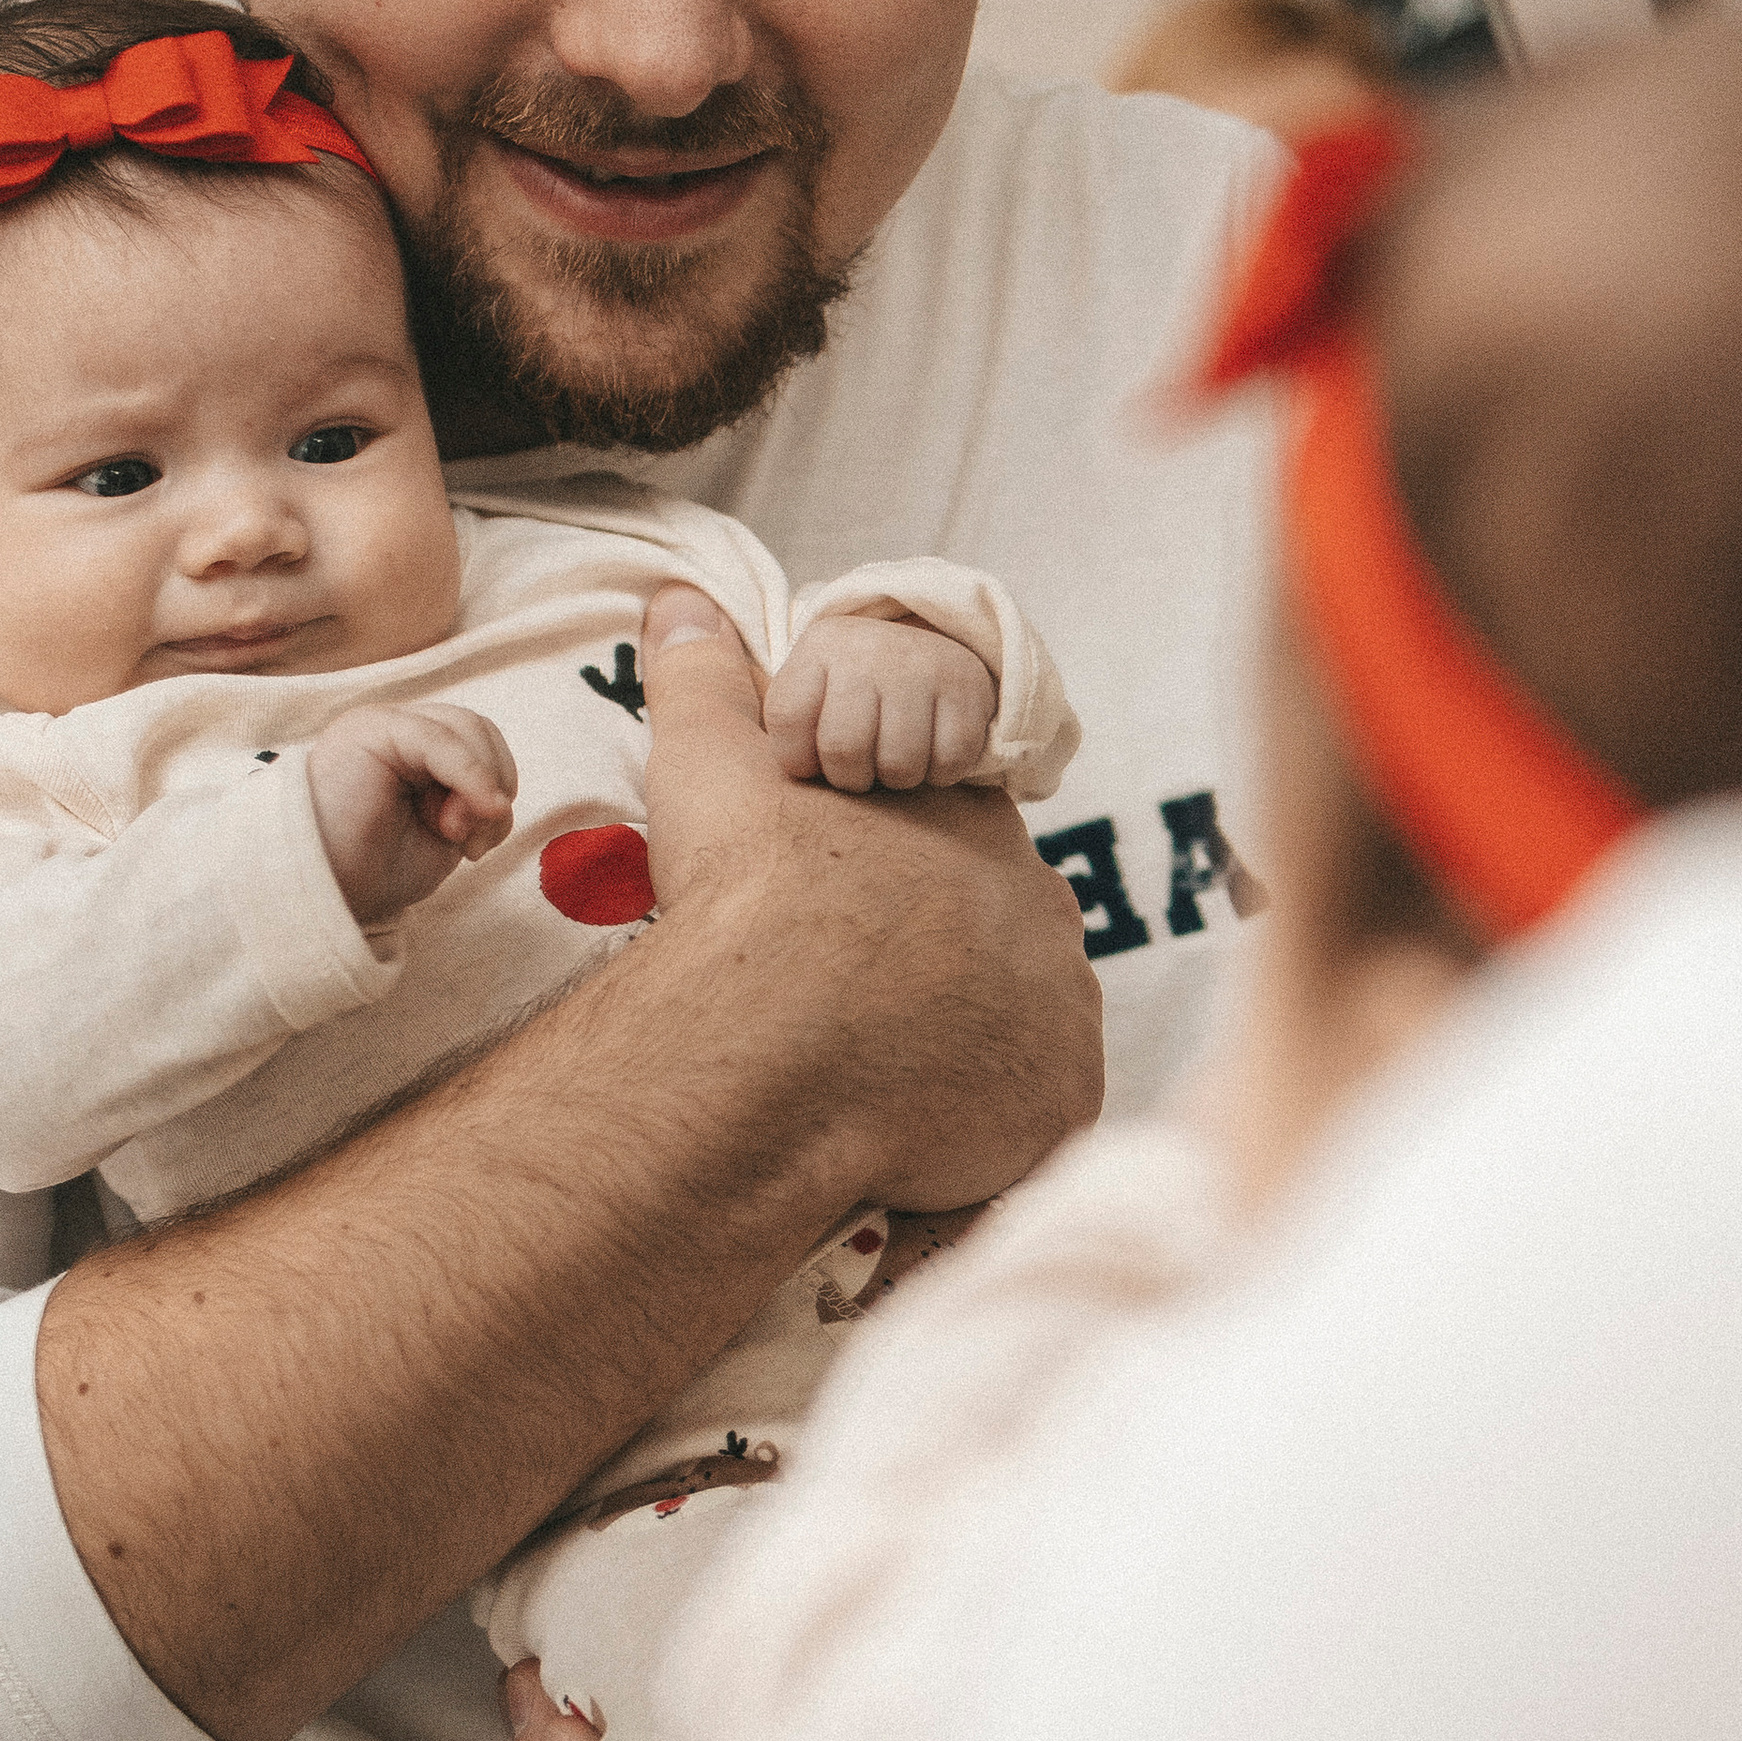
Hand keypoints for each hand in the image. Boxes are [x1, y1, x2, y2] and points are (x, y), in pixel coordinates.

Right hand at [306, 700, 516, 927]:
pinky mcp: (368, 728)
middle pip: (480, 730)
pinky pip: (438, 737)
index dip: (498, 789)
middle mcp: (399, 732)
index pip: (483, 744)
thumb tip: (500, 794)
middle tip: (470, 844)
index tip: (478, 848)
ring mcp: (382, 724)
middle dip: (494, 787)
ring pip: (467, 727)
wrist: (322, 890)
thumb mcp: (445, 836)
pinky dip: (467, 775)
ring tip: (449, 834)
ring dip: (476, 787)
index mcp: (416, 755)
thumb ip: (477, 806)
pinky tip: (458, 820)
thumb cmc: (373, 869)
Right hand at [639, 586, 1102, 1207]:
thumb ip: (703, 679)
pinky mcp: (1060, 1098)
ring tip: (879, 1085)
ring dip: (969, 1052)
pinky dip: (986, 1131)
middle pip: (1002, 939)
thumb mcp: (711, 761)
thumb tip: (681, 603)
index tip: (851, 927)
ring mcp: (1060, 1006)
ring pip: (1024, 1030)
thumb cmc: (748, 894)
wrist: (775, 1034)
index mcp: (974, 822)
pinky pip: (1035, 1119)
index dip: (904, 887)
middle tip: (860, 1016)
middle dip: (944, 974)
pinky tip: (914, 1138)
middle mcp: (1040, 905)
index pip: (962, 846)